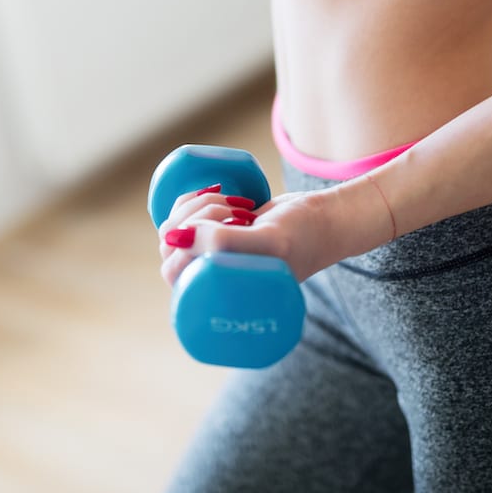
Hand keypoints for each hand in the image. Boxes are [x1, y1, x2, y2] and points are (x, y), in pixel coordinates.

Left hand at [157, 185, 344, 286]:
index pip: (173, 269)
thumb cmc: (301, 237)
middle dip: (195, 215)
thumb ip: (225, 243)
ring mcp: (208, 256)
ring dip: (199, 205)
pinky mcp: (212, 234)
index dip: (190, 240)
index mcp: (218, 297)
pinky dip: (196, 198)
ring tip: (238, 208)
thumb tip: (173, 238)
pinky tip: (222, 195)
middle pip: (169, 244)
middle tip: (234, 213)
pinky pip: (183, 214)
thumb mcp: (269, 241)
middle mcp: (209, 280)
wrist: (322, 218)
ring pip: (174, 225)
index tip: (227, 225)